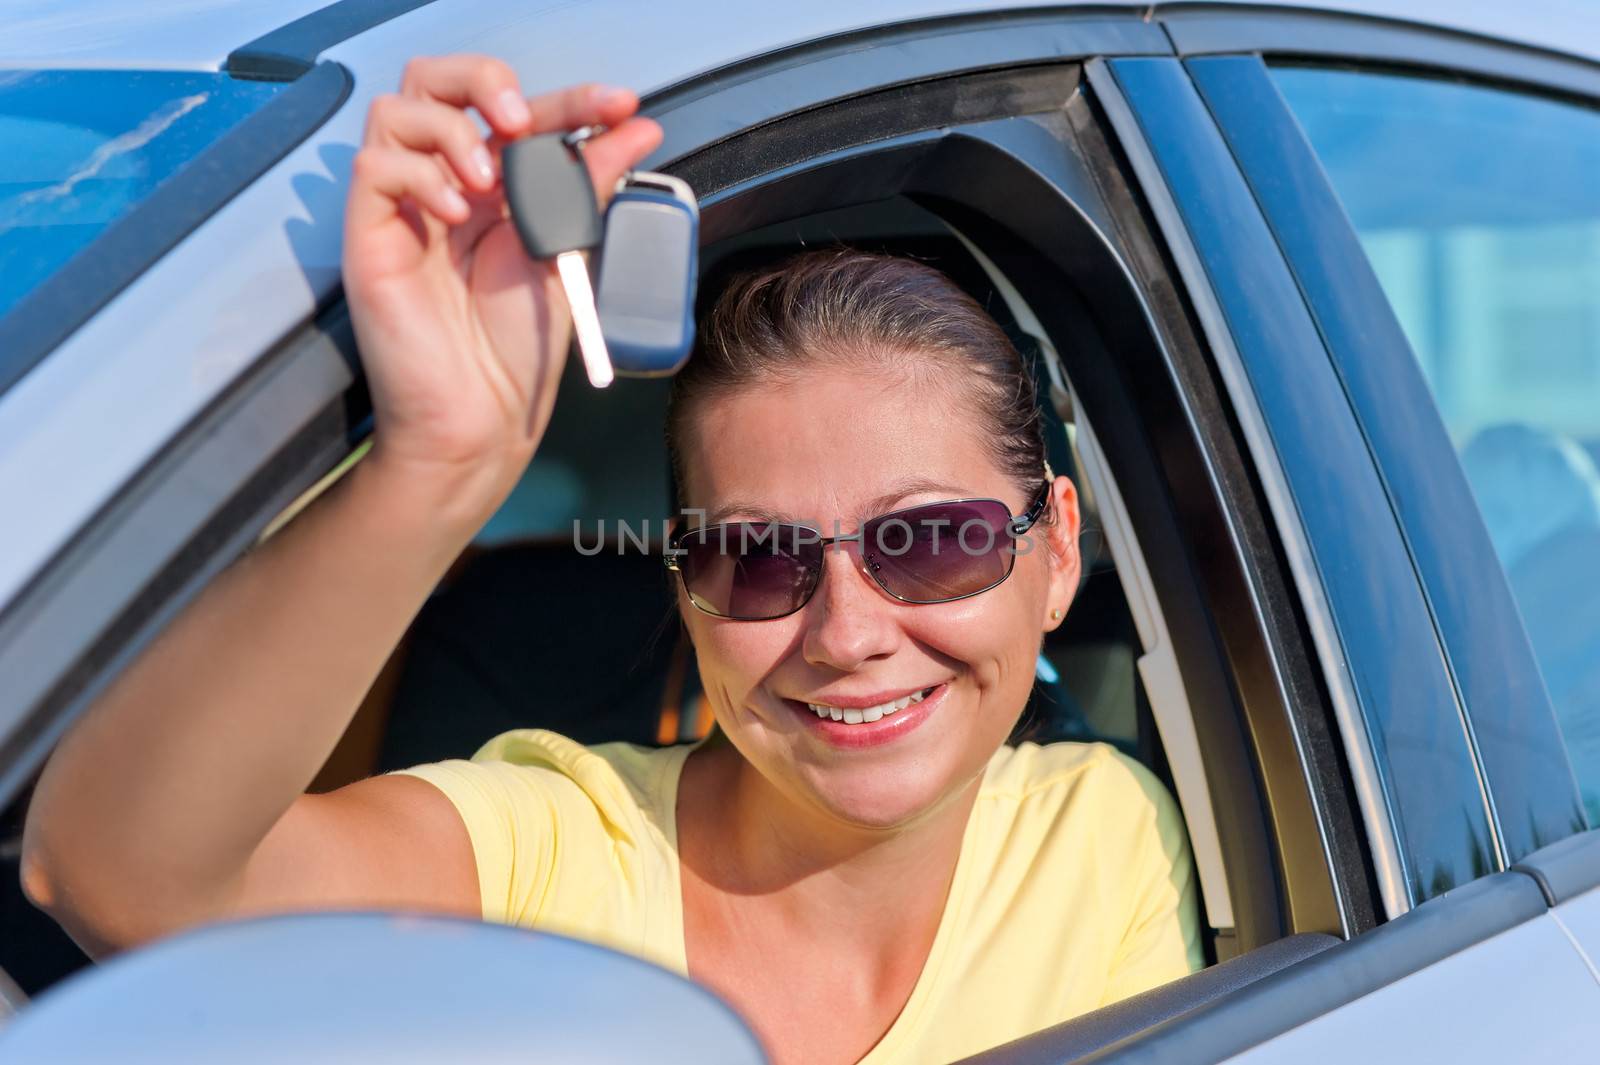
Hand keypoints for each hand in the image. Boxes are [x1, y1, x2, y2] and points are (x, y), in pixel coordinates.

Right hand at [343, 55, 662, 521]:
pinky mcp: (369, 234)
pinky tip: (455, 215)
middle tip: (522, 120)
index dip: (569, 98)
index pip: (518, 113)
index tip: (618, 104)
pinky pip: (374, 166)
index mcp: (496, 186)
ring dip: (451, 130)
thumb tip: (637, 128)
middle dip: (484, 82)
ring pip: (397, 109)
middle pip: (436, 81)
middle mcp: (446, 185)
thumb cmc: (516, 349)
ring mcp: (405, 207)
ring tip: (488, 184)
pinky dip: (421, 175)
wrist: (484, 415)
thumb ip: (591, 185)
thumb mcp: (565, 252)